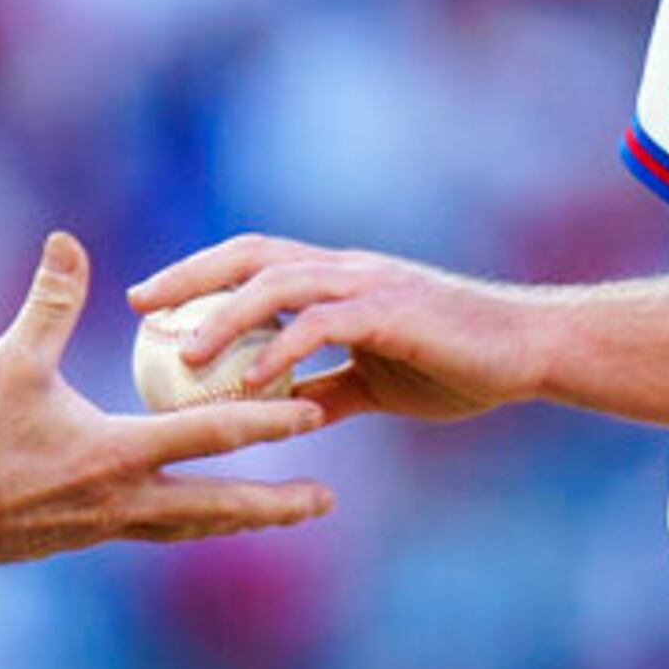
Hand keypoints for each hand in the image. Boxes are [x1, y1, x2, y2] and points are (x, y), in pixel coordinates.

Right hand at [0, 234, 334, 571]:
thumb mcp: (9, 364)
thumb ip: (50, 304)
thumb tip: (68, 239)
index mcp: (117, 454)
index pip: (210, 436)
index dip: (266, 422)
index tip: (315, 414)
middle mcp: (126, 500)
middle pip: (221, 505)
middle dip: (276, 503)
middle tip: (327, 497)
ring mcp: (110, 525)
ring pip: (195, 525)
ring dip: (245, 519)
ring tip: (286, 511)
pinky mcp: (91, 536)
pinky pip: (162, 528)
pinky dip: (198, 520)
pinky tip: (208, 513)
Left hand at [133, 234, 558, 424]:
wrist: (527, 354)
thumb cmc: (458, 364)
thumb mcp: (377, 380)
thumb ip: (329, 388)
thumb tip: (286, 413)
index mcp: (338, 280)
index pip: (254, 262)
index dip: (199, 275)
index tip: (150, 301)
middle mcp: (344, 270)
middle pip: (249, 255)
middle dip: (190, 275)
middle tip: (141, 304)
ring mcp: (366, 285)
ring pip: (277, 282)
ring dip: (224, 315)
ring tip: (183, 353)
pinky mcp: (389, 312)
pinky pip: (319, 325)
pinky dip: (277, 349)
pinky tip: (247, 383)